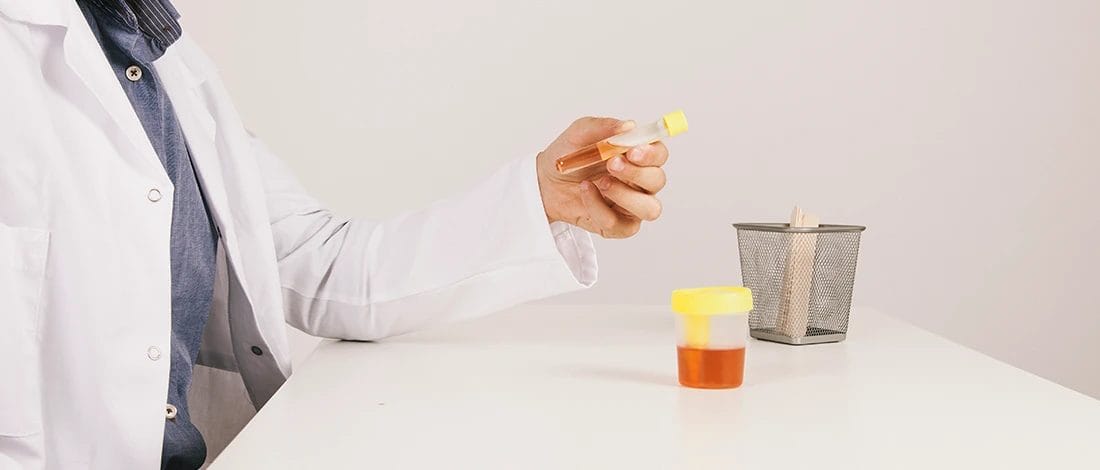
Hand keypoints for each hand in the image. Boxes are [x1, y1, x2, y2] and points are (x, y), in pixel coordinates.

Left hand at [536, 117, 668, 238]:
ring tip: (601, 183)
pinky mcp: (618, 225)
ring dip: (627, 196)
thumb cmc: (568, 155)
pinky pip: (621, 225)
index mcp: (637, 156)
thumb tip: (628, 126)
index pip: (659, 154)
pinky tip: (586, 193)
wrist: (545, 181)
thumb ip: (603, 127)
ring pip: (650, 209)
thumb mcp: (579, 133)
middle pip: (657, 180)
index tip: (632, 151)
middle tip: (612, 164)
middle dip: (637, 173)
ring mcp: (631, 206)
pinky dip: (600, 209)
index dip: (652, 153)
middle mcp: (639, 181)